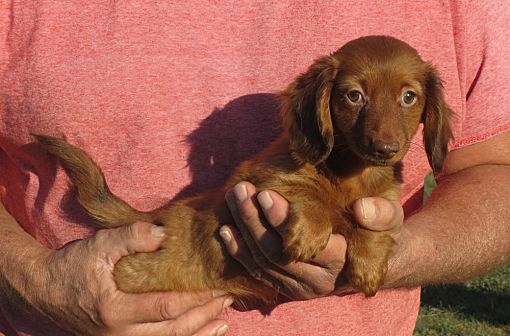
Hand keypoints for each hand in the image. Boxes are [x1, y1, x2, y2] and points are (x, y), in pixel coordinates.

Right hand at [24, 221, 232, 335]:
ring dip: (198, 334)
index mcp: (116, 310)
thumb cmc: (72, 266)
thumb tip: (164, 235)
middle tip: (227, 300)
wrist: (42, 292)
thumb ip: (131, 237)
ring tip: (223, 323)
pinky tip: (198, 334)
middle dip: (204, 317)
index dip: (195, 300)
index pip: (166, 308)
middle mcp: (120, 334)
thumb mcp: (99, 245)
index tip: (217, 287)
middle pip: (173, 331)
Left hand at [220, 182, 403, 299]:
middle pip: (276, 254)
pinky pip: (256, 272)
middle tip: (241, 190)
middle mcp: (318, 281)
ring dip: (243, 230)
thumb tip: (363, 210)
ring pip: (262, 262)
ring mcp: (299, 287)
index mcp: (342, 263)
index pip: (306, 244)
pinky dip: (238, 251)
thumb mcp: (391, 219)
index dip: (283, 220)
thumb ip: (383, 214)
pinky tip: (225, 229)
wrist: (369, 257)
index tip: (265, 194)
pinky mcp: (285, 287)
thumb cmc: (378, 232)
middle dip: (254, 221)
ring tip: (233, 197)